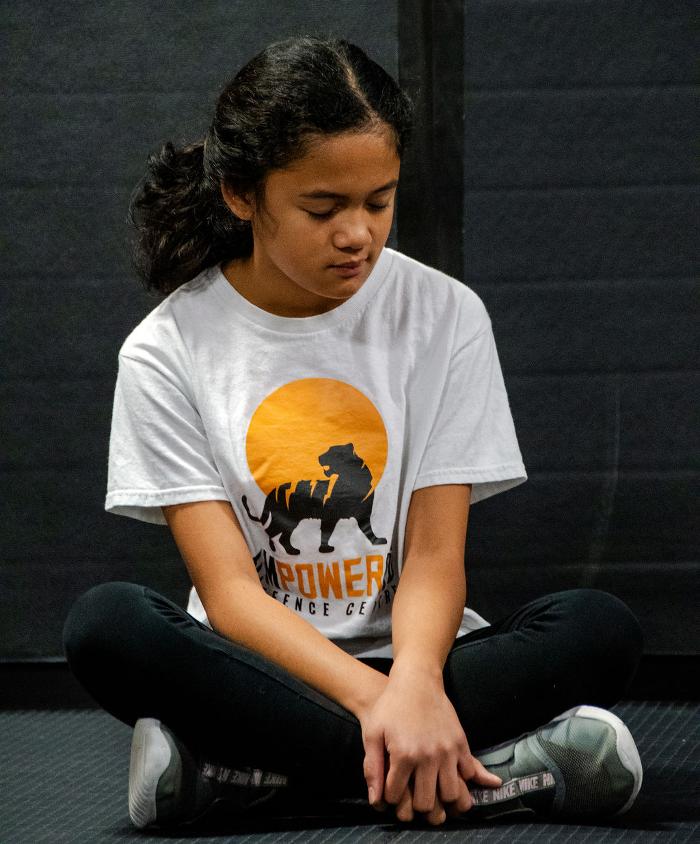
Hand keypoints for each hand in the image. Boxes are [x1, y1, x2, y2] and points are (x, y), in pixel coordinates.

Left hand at [359, 661, 501, 824]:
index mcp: (404, 755)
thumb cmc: (390, 706)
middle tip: (414, 799)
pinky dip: (463, 782)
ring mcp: (448, 750)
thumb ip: (372, 768)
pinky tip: (452, 780)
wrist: (416, 679)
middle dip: (418, 806)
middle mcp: (428, 756)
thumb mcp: (373, 733)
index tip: (392, 791)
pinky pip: (469, 774)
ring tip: (435, 795)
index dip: (391, 798)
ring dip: (443, 800)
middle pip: (427, 804)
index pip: (397, 797)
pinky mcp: (461, 743)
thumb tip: (376, 801)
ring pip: (452, 795)